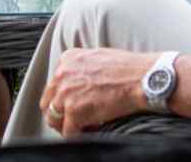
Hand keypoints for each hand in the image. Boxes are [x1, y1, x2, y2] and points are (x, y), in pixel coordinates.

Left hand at [40, 48, 156, 136]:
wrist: (142, 77)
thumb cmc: (127, 68)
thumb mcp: (97, 56)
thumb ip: (81, 67)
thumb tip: (79, 82)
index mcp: (67, 59)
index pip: (54, 84)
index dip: (64, 97)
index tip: (75, 103)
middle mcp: (62, 74)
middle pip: (49, 102)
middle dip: (60, 113)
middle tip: (74, 120)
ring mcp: (66, 94)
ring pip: (53, 118)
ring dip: (66, 125)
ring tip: (82, 127)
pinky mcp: (74, 111)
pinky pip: (68, 132)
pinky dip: (78, 135)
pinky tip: (92, 129)